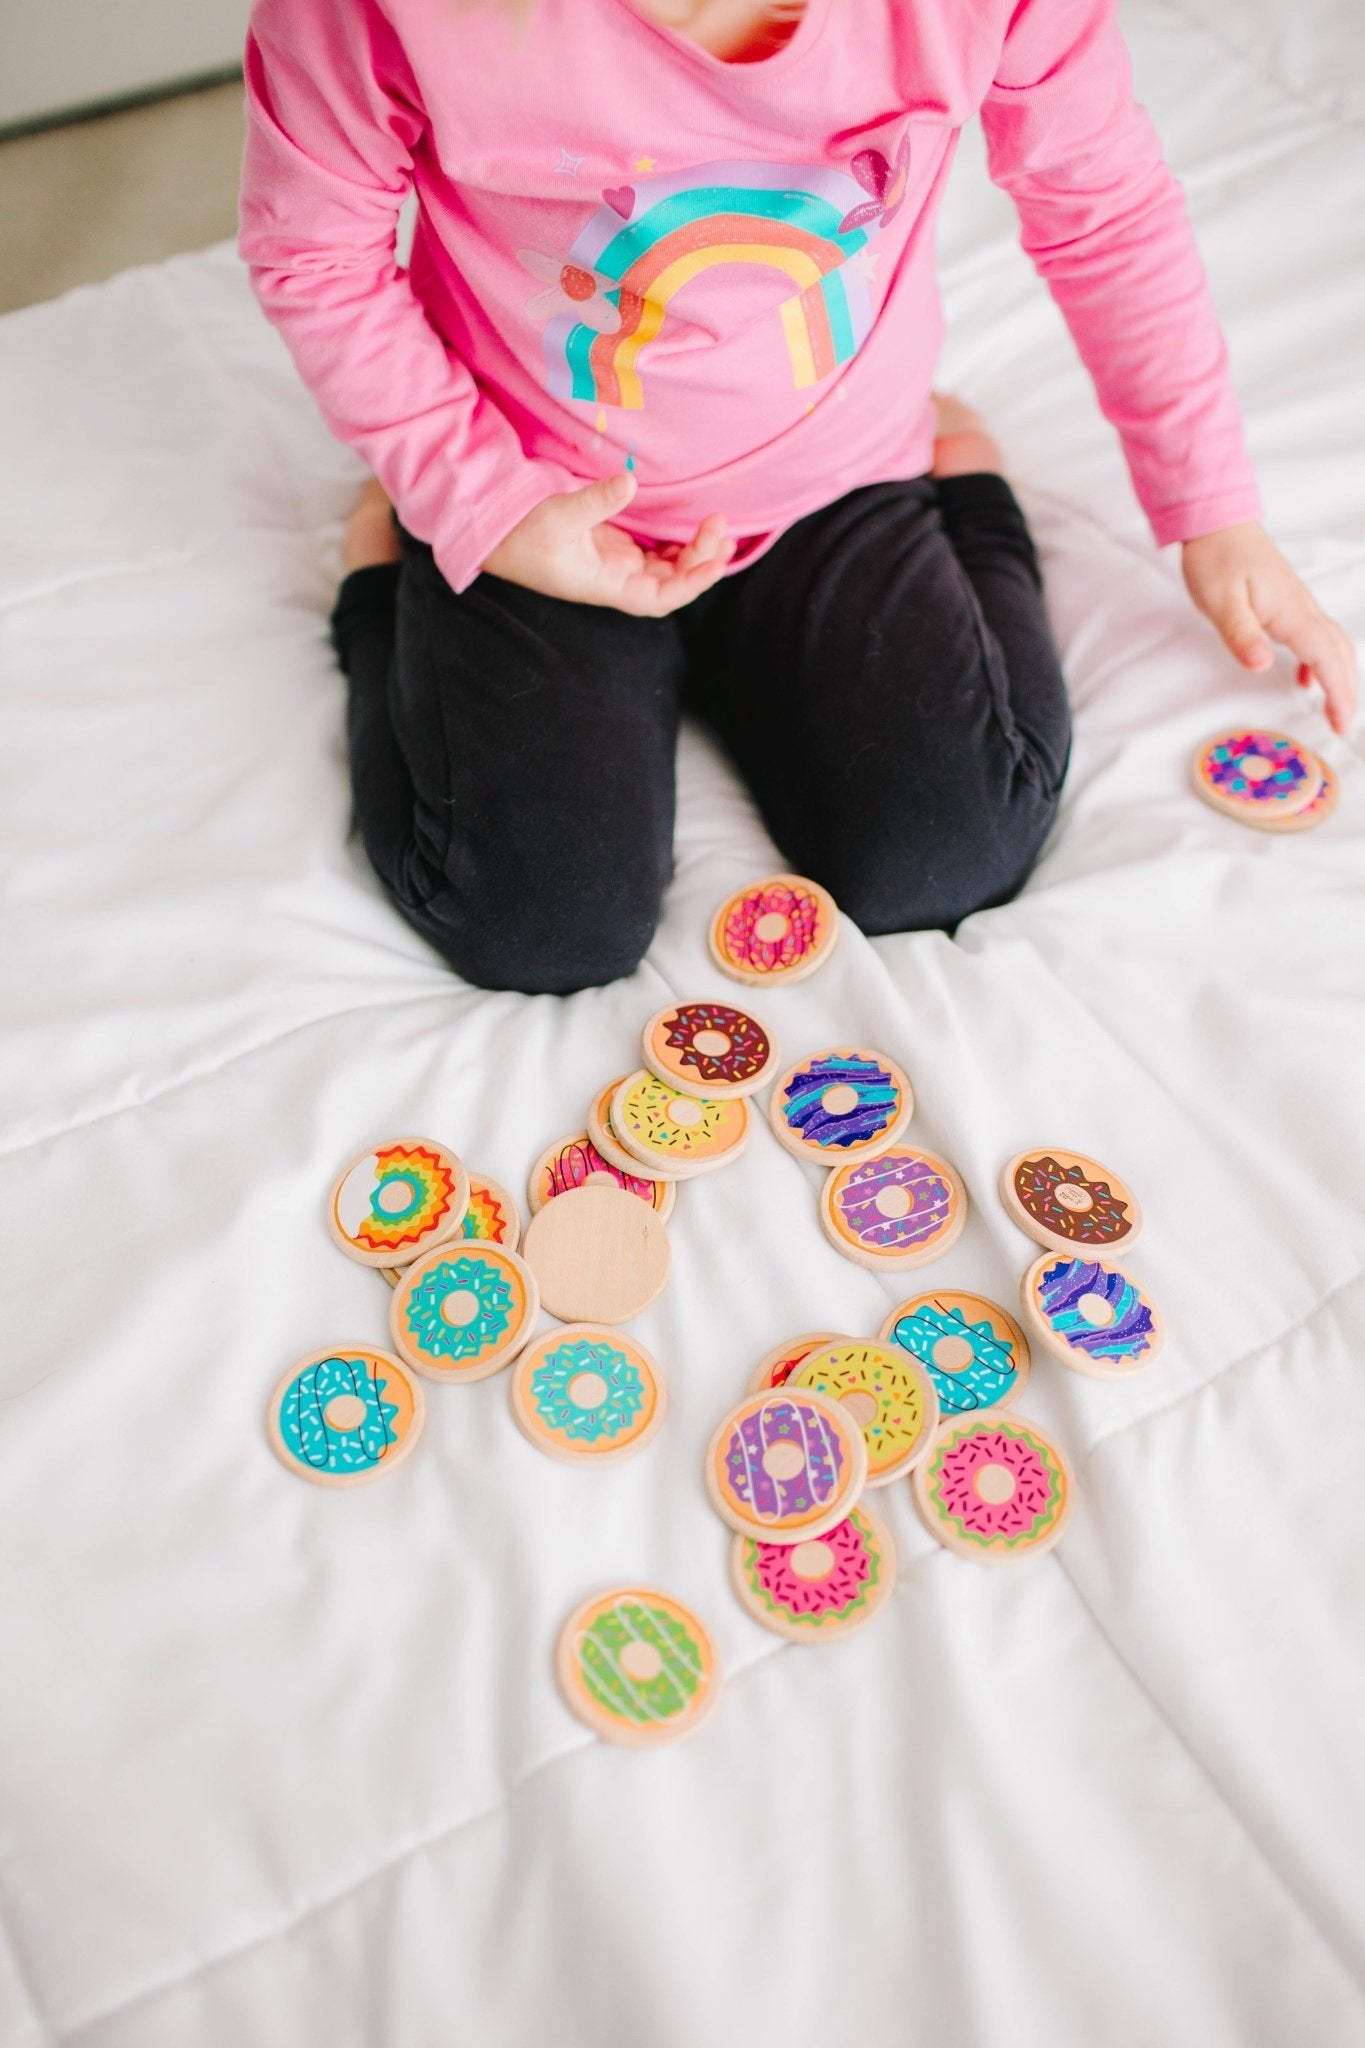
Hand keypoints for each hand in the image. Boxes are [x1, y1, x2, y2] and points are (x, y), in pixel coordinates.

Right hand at [481, 471, 734, 613]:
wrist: (494, 530)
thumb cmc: (519, 531)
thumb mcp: (556, 515)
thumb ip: (595, 501)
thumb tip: (630, 481)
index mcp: (603, 584)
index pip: (658, 597)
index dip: (690, 585)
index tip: (714, 563)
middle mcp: (615, 580)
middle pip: (670, 582)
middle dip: (700, 560)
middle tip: (720, 527)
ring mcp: (615, 563)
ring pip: (666, 567)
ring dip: (693, 553)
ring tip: (720, 529)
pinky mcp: (612, 546)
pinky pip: (654, 551)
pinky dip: (676, 543)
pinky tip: (693, 526)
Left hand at [1181, 522, 1356, 735]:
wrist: (1218, 523)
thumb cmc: (1216, 559)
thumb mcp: (1221, 602)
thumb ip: (1241, 634)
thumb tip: (1261, 666)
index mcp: (1291, 611)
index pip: (1326, 657)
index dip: (1338, 691)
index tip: (1340, 720)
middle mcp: (1303, 609)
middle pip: (1338, 653)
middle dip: (1347, 690)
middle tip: (1343, 724)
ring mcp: (1298, 605)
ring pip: (1331, 645)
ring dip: (1339, 676)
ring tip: (1334, 708)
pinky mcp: (1287, 604)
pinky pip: (1313, 636)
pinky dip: (1317, 662)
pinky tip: (1304, 680)